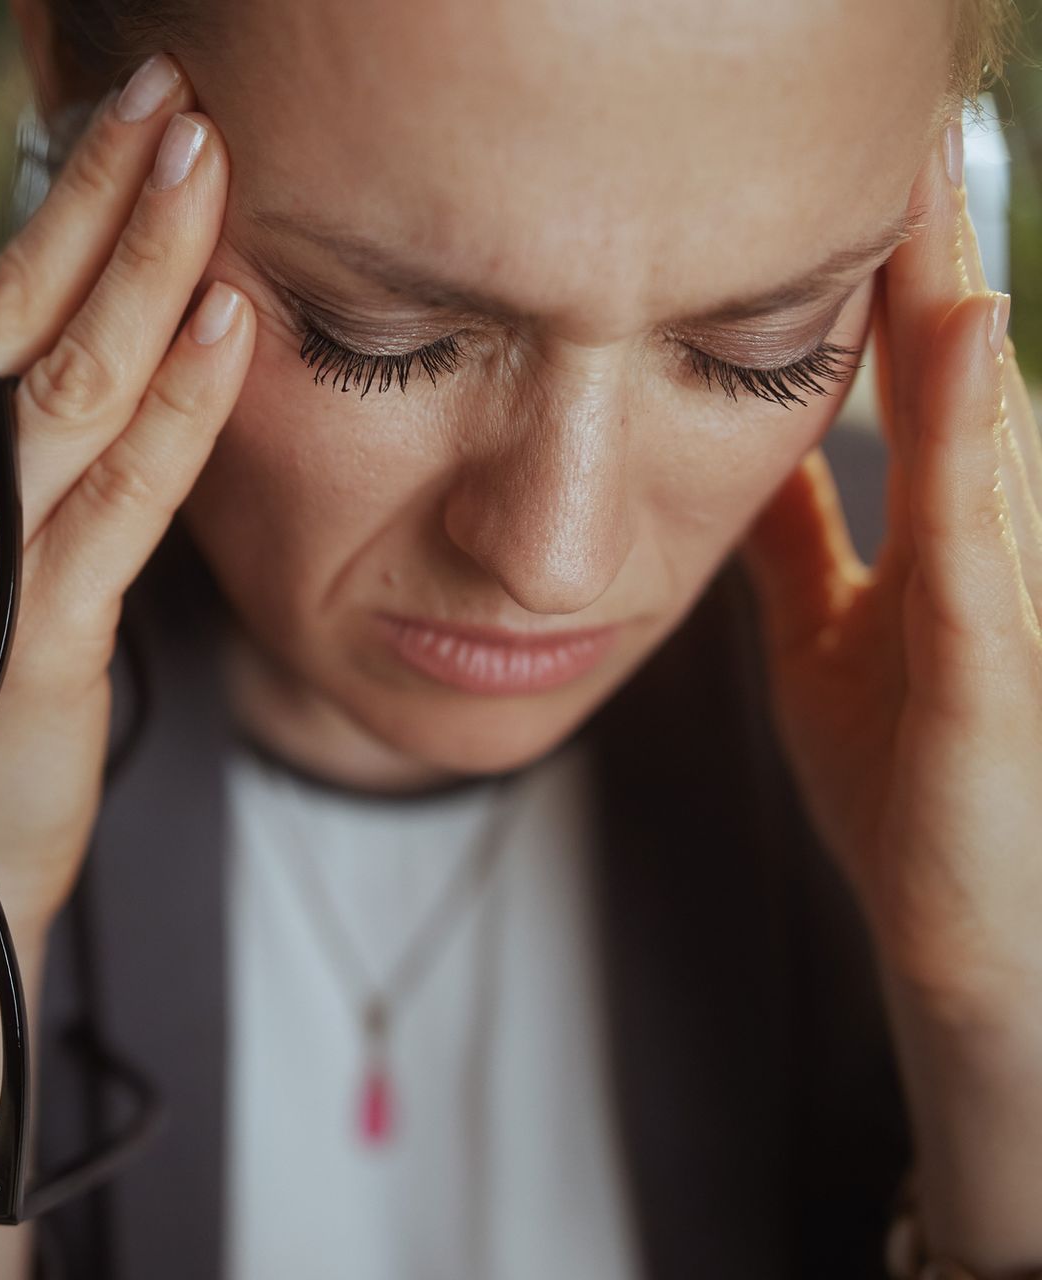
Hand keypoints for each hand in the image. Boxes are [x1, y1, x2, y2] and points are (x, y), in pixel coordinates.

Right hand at [0, 54, 253, 933]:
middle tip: (172, 89)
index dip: (54, 207)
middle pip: (12, 313)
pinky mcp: (23, 638)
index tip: (122, 119)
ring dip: (146, 260)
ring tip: (209, 158)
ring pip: (67, 383)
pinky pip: (115, 496)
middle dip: (100, 192)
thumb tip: (82, 348)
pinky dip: (178, 404)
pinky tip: (226, 322)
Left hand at [739, 118, 1041, 1021]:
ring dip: (952, 301)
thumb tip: (747, 451)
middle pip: (959, 369)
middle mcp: (992, 545)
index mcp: (947, 535)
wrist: (968, 931)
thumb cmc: (913, 790)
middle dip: (930, 249)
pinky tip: (951, 339)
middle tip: (905, 129)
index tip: (859, 169)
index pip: (917, 375)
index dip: (891, 270)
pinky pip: (975, 535)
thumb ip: (804, 540)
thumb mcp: (833, 636)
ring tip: (921, 182)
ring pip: (983, 422)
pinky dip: (958, 438)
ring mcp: (1007, 602)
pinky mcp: (991, 669)